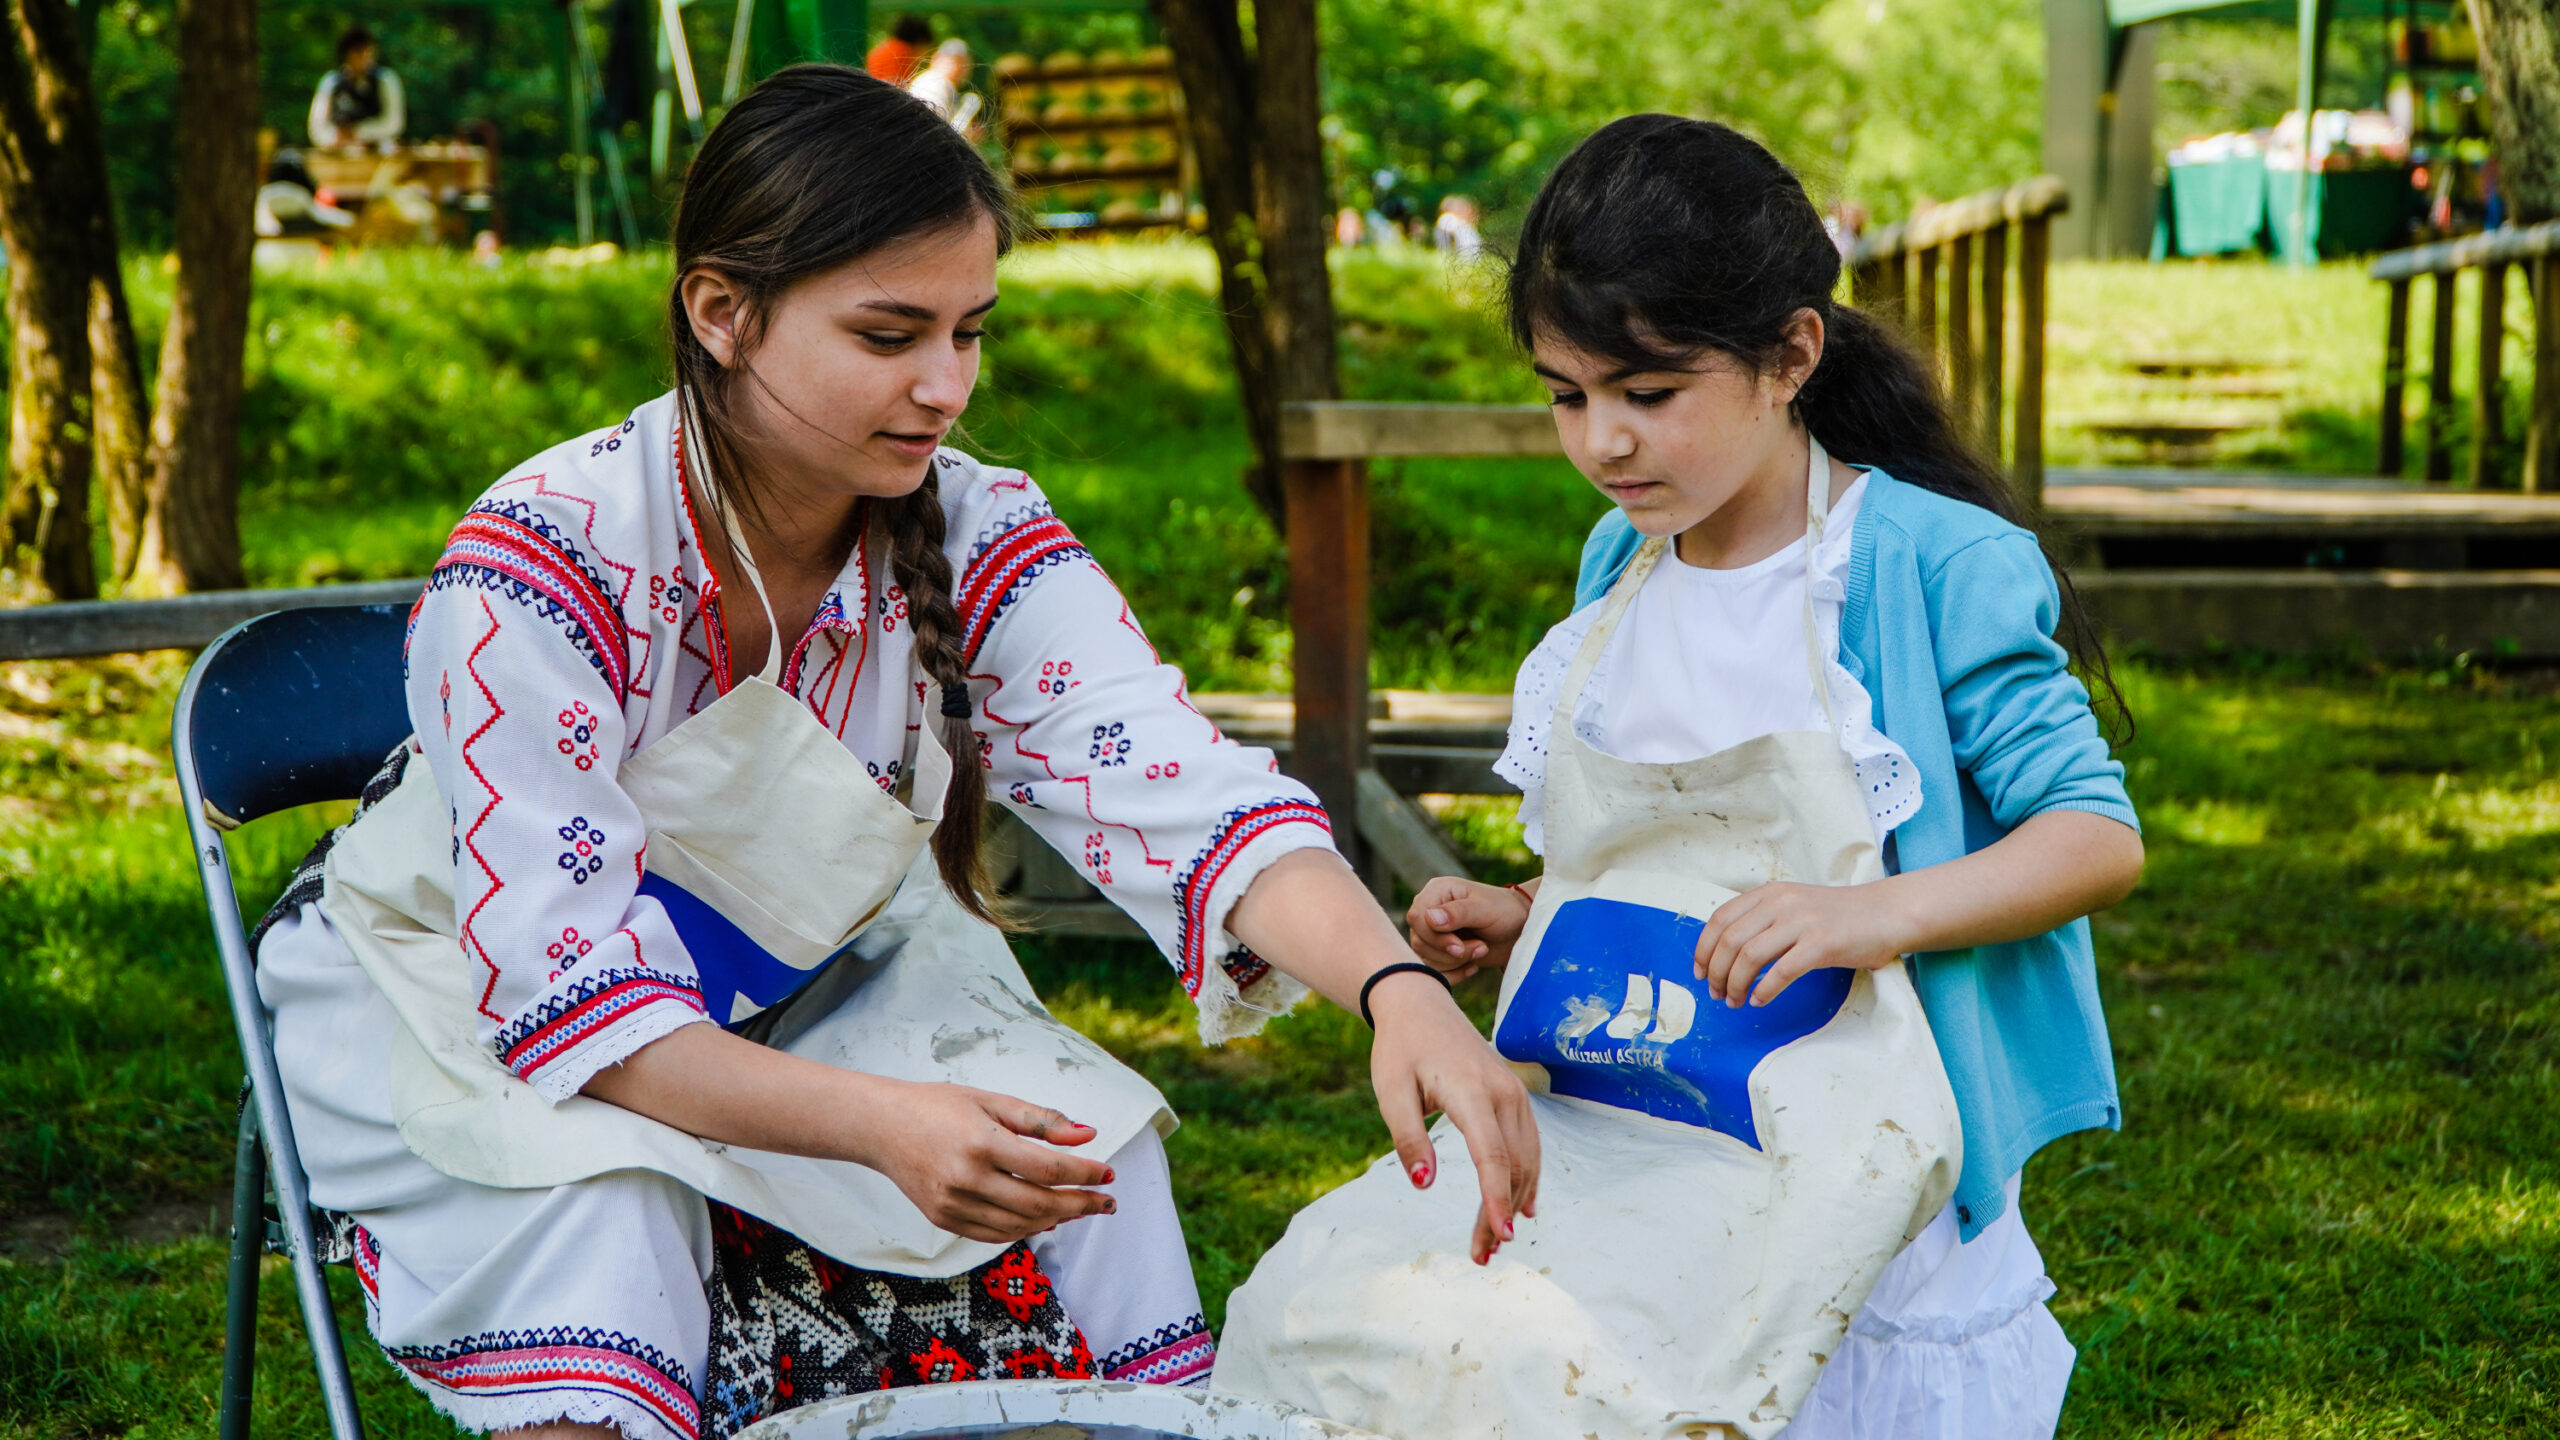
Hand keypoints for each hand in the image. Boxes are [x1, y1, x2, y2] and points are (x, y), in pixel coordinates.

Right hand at [847, 1081, 1115, 1244]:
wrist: (881, 1127)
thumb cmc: (939, 1106)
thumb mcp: (992, 1101)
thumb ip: (1041, 1120)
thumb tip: (1087, 1135)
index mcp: (982, 1143)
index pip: (1048, 1167)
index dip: (1084, 1173)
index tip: (1109, 1173)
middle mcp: (967, 1178)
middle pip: (1039, 1203)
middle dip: (1080, 1204)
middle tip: (1106, 1201)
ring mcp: (953, 1204)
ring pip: (1019, 1225)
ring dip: (1056, 1219)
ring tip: (1080, 1207)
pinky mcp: (943, 1219)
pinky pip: (994, 1234)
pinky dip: (1024, 1229)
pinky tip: (1045, 1218)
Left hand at [1366, 972, 1540, 1266]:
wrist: (1419, 1005)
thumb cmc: (1399, 1050)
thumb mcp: (1391, 1093)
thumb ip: (1408, 1139)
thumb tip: (1425, 1184)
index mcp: (1472, 1092)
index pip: (1492, 1156)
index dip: (1496, 1199)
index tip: (1498, 1236)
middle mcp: (1504, 1093)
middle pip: (1512, 1166)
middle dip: (1499, 1214)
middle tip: (1480, 1256)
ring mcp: (1515, 1093)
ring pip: (1525, 1159)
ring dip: (1513, 1201)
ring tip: (1493, 1242)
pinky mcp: (1515, 1096)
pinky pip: (1528, 1143)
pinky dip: (1525, 1178)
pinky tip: (1523, 1206)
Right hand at [1404, 876, 1535, 979]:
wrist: (1519, 931)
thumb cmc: (1505, 912)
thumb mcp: (1485, 909)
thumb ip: (1458, 912)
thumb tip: (1429, 918)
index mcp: (1437, 891)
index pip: (1417, 917)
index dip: (1435, 937)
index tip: (1460, 946)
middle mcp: (1428, 909)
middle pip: (1420, 940)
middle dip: (1451, 952)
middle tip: (1481, 948)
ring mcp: (1431, 931)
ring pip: (1425, 957)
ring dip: (1456, 962)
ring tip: (1482, 951)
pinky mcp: (1437, 951)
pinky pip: (1432, 970)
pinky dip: (1453, 974)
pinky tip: (1473, 967)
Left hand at [1694, 880, 1906, 1006]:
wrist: (1885, 913)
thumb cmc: (1837, 917)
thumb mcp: (1793, 906)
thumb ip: (1763, 920)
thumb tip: (1725, 953)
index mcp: (1769, 893)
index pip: (1720, 919)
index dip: (1703, 949)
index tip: (1699, 972)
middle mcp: (1781, 903)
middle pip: (1730, 941)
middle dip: (1716, 973)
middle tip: (1717, 995)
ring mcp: (1802, 922)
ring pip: (1750, 957)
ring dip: (1736, 985)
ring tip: (1736, 1001)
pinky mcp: (1822, 943)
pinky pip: (1782, 972)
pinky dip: (1765, 991)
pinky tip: (1761, 1001)